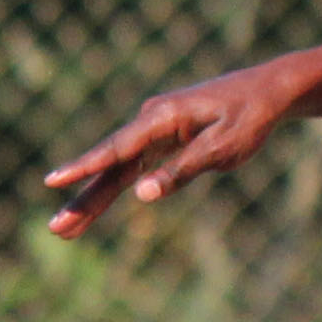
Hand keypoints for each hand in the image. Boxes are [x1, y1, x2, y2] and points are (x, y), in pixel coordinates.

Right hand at [42, 67, 289, 238]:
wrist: (268, 91)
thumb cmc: (249, 118)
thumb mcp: (222, 148)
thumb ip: (182, 171)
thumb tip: (142, 194)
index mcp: (163, 117)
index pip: (117, 149)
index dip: (85, 168)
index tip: (54, 181)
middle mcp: (151, 120)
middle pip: (110, 165)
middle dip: (83, 199)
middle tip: (55, 229)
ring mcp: (154, 128)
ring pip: (118, 168)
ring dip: (93, 199)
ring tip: (66, 231)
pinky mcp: (163, 136)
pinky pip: (132, 165)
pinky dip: (114, 186)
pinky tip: (94, 208)